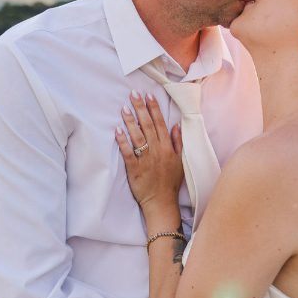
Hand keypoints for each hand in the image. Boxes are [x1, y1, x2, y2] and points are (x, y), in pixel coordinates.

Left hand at [116, 92, 183, 210]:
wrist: (162, 202)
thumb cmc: (170, 182)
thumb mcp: (180, 161)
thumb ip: (178, 142)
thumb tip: (176, 125)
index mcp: (168, 148)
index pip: (161, 124)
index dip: (154, 109)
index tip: (148, 96)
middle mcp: (157, 151)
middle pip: (148, 126)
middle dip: (141, 109)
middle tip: (133, 94)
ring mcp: (146, 159)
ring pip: (138, 136)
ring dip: (131, 121)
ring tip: (124, 108)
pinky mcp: (135, 169)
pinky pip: (128, 152)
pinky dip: (123, 141)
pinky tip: (118, 130)